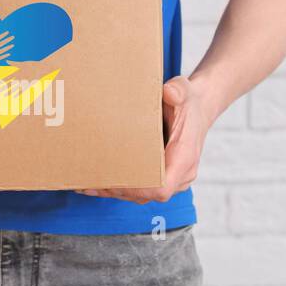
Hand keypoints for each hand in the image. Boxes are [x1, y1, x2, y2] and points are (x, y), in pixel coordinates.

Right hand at [0, 30, 13, 74]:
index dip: (2, 36)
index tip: (7, 32)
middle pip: (1, 44)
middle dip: (7, 40)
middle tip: (13, 37)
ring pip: (1, 50)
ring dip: (7, 47)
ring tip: (13, 45)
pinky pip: (0, 57)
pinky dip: (4, 55)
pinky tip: (9, 54)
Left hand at [80, 75, 210, 203]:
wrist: (198, 109)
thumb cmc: (188, 101)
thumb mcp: (184, 90)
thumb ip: (178, 91)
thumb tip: (168, 92)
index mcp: (185, 157)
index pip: (163, 188)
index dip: (138, 189)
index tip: (116, 181)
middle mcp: (181, 174)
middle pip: (148, 194)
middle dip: (119, 190)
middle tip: (92, 181)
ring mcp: (174, 179)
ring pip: (143, 195)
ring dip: (116, 191)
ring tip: (88, 183)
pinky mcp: (164, 177)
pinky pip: (142, 190)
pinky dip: (120, 188)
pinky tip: (96, 184)